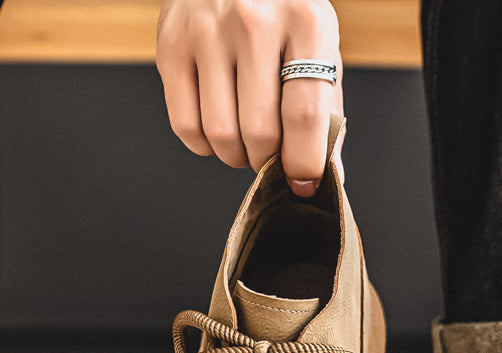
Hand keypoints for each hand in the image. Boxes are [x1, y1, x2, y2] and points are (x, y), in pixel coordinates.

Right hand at [156, 0, 343, 194]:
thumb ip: (327, 114)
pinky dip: (205, 146)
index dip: (304, 163)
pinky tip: (219, 127)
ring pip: (221, 135)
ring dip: (237, 156)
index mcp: (307, 23)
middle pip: (260, 133)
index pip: (304, 115)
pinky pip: (185, 126)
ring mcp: (207, 29)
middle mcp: (255, 21)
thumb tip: (327, 178)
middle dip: (268, 162)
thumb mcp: (321, 51)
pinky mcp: (171, 42)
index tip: (304, 184)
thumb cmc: (286, 16)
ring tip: (247, 140)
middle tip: (272, 155)